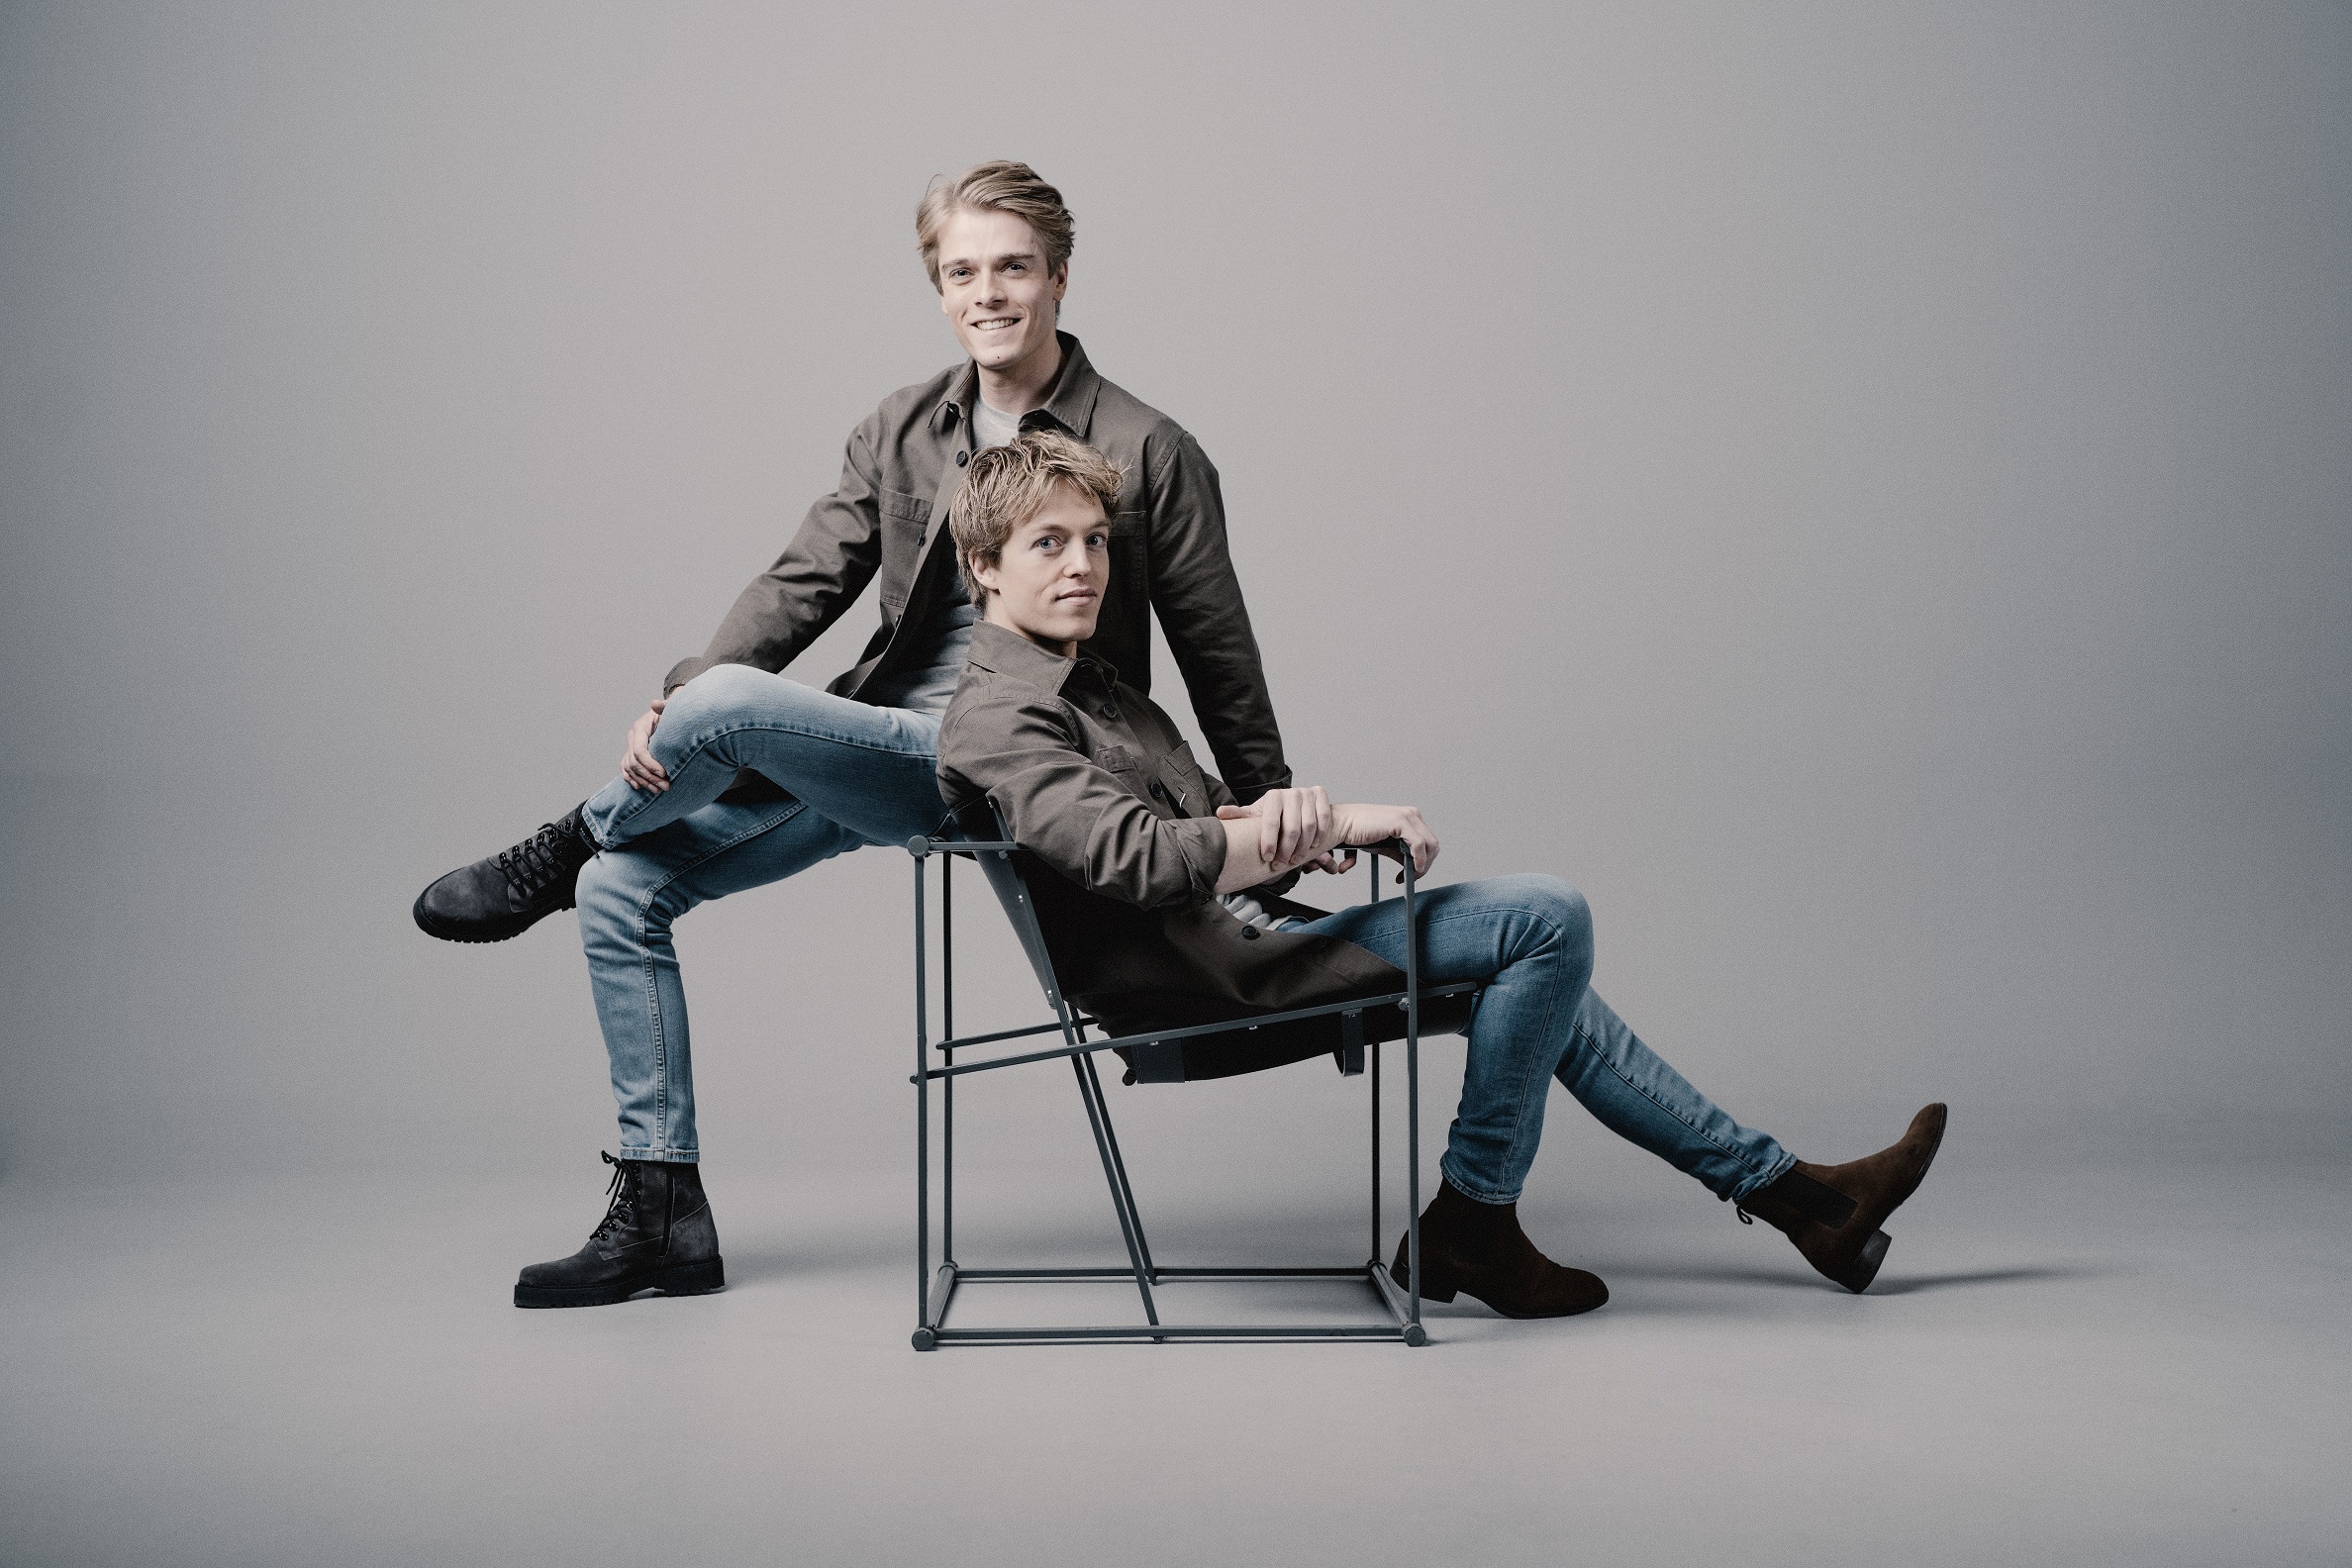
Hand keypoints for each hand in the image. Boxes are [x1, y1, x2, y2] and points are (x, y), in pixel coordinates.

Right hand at [621, 699, 669, 792]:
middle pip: (635, 763)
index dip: (650, 764)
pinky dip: (631, 778)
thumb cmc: (673, 712)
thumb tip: (654, 704)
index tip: (664, 773)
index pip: (640, 751)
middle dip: (650, 776)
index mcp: (640, 728)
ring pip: (630, 768)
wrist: (670, 713)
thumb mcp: (671, 708)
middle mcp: (632, 737)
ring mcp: (631, 745)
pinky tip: (640, 787)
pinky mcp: (632, 752)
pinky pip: (626, 768)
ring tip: (659, 790)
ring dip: (644, 781)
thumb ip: (665, 706)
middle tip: (666, 786)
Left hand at [1216, 785, 1332, 875]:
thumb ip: (1240, 815)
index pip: (1271, 823)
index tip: (1267, 859)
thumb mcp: (1256, 815)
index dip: (1269, 843)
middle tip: (1281, 865)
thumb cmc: (1273, 813)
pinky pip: (1323, 818)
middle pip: (1291, 828)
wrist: (1294, 802)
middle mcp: (1291, 792)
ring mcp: (1307, 793)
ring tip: (1296, 860)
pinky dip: (1320, 834)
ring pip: (1309, 826)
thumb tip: (1219, 813)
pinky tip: (1313, 846)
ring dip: (1303, 847)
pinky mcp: (1321, 794)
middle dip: (1286, 850)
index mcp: (1272, 797)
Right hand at [1331, 802, 1439, 876]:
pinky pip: (1419, 846)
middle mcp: (1411, 814)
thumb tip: (1413, 866)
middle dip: (1425, 865)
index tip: (1412, 874)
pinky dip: (1418, 861)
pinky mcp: (1400, 821)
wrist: (1339, 825)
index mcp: (1409, 818)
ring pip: (1430, 845)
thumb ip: (1400, 852)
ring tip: (1408, 876)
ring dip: (1422, 865)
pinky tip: (1410, 871)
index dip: (1424, 861)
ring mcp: (1407, 816)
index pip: (1428, 842)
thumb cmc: (1357, 833)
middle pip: (1433, 845)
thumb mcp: (1385, 845)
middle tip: (1411, 877)